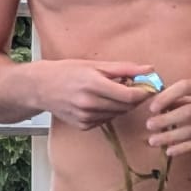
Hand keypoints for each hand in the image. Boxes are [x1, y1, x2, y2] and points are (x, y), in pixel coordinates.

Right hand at [32, 59, 156, 128]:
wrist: (40, 87)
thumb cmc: (68, 71)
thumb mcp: (95, 65)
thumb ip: (125, 69)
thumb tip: (150, 69)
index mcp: (93, 84)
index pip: (130, 96)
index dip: (144, 92)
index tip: (150, 87)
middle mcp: (89, 103)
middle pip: (127, 106)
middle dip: (135, 98)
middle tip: (134, 87)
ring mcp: (86, 117)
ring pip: (118, 114)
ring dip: (122, 104)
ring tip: (113, 91)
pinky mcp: (83, 126)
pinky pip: (107, 119)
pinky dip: (110, 111)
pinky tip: (100, 101)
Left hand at [147, 77, 190, 156]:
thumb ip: (187, 98)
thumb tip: (159, 105)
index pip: (186, 86)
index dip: (168, 96)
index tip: (153, 107)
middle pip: (189, 112)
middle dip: (166, 120)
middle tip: (149, 126)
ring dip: (172, 136)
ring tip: (154, 141)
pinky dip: (185, 147)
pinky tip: (171, 150)